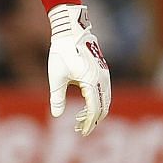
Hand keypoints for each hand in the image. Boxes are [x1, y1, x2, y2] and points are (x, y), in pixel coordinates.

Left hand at [47, 3, 111, 135]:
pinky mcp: (103, 70)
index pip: (94, 109)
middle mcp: (102, 79)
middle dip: (93, 120)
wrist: (71, 30)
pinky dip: (98, 101)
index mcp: (91, 81)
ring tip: (80, 119)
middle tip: (79, 129)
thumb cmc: (62, 52)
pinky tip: (85, 105)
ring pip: (106, 99)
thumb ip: (57, 97)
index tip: (81, 132)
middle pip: (104, 107)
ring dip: (96, 112)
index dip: (89, 123)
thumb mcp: (56, 77)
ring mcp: (104, 74)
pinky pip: (105, 91)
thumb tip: (56, 116)